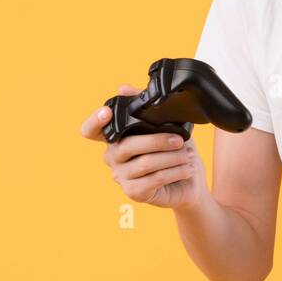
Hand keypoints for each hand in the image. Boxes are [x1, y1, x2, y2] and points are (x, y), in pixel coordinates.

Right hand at [81, 84, 207, 209]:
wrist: (190, 182)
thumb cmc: (175, 151)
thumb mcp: (166, 123)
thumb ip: (145, 106)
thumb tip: (122, 88)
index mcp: (116, 137)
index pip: (91, 130)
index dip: (94, 121)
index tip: (106, 112)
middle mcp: (113, 157)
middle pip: (129, 145)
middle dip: (159, 140)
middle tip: (181, 140)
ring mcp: (121, 176)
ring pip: (146, 163)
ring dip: (172, 157)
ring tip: (189, 154)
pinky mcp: (134, 192)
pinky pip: (154, 179)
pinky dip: (175, 172)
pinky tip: (188, 168)